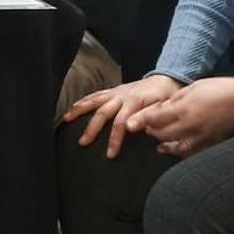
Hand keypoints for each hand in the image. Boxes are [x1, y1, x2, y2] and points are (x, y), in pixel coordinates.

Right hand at [62, 74, 180, 158]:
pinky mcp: (113, 90)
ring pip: (94, 101)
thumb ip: (147, 117)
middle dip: (91, 129)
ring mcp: (115, 92)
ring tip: (67, 119)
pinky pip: (95, 95)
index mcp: (134, 102)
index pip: (120, 123)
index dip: (114, 139)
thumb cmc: (167, 97)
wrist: (167, 79)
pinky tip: (74, 107)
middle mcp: (121, 96)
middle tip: (83, 143)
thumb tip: (131, 128)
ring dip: (79, 110)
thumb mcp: (163, 108)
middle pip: (102, 113)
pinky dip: (83, 100)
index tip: (110, 154)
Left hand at [137, 77, 233, 156]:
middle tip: (146, 128)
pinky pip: (192, 151)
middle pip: (162, 134)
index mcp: (183, 109)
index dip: (140, 121)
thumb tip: (160, 108)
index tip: (128, 125)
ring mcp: (201, 135)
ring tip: (158, 144)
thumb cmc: (217, 89)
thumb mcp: (191, 88)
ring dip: (164, 145)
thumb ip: (174, 100)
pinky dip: (180, 151)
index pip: (155, 118)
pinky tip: (175, 149)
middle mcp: (190, 124)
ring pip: (176, 146)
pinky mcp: (211, 142)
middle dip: (151, 132)